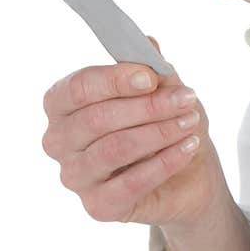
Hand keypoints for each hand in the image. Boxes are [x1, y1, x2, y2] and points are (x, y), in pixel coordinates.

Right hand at [41, 36, 228, 231]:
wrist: (189, 175)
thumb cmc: (165, 125)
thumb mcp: (164, 90)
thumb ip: (151, 68)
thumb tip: (147, 44)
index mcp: (63, 105)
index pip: (78, 87)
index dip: (115, 80)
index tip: (151, 76)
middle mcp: (59, 141)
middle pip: (96, 118)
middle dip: (147, 107)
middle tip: (186, 99)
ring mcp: (74, 177)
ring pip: (114, 148)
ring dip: (159, 132)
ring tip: (191, 122)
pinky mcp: (97, 207)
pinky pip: (130, 183)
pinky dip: (165, 162)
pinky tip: (188, 147)